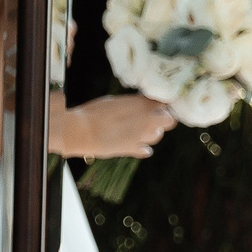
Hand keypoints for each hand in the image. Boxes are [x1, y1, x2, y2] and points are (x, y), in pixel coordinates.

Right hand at [53, 94, 174, 159]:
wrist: (81, 131)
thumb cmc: (93, 112)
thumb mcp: (114, 101)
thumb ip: (133, 104)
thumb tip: (140, 104)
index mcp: (143, 104)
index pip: (164, 103)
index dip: (158, 105)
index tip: (152, 105)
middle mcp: (148, 120)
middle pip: (170, 120)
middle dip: (163, 119)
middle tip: (151, 118)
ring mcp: (142, 136)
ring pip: (158, 136)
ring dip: (151, 132)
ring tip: (136, 130)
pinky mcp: (134, 149)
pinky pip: (146, 150)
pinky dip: (142, 148)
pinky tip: (133, 143)